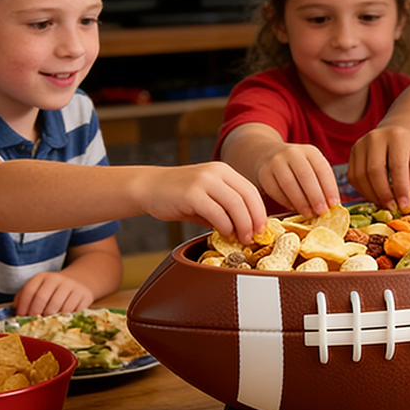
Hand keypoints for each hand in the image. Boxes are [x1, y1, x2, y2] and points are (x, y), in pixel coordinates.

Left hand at [14, 272, 93, 316]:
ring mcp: (73, 286)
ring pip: (57, 307)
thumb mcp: (39, 288)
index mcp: (43, 277)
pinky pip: (72, 311)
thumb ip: (24, 297)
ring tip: (47, 323)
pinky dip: (65, 318)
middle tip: (34, 323)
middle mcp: (58, 279)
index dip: (23, 306)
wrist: (81, 280)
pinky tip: (61, 319)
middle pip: (42, 299)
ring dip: (50, 318)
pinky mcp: (85, 295)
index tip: (21, 317)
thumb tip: (14, 312)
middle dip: (35, 314)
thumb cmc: (54, 289)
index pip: (29, 291)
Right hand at [137, 162, 266, 242]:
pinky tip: (223, 233)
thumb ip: (225, 208)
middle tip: (254, 237)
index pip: (250, 190)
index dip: (259, 211)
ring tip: (241, 239)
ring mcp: (203, 181)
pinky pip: (216, 212)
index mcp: (223, 171)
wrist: (148, 187)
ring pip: (234, 204)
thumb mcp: (207, 196)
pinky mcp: (191, 194)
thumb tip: (246, 229)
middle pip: (246, 197)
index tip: (262, 228)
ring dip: (242, 225)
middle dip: (254, 220)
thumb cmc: (178, 195)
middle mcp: (216, 172)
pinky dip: (224, 226)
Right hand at [252, 143, 339, 218]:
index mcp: (310, 151)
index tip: (334, 204)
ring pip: (289, 184)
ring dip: (301, 202)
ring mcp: (276, 162)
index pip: (322, 169)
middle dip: (315, 196)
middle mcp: (292, 153)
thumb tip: (332, 206)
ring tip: (309, 214)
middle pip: (305, 176)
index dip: (329, 188)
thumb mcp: (312, 167)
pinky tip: (296, 209)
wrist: (268, 155)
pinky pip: (276, 191)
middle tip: (322, 212)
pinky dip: (287, 202)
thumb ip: (322, 183)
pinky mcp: (264, 174)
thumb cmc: (298, 167)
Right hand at [348, 125, 409, 213]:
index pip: (396, 166)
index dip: (400, 189)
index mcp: (396, 136)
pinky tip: (376, 197)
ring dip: (372, 196)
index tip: (405, 207)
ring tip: (386, 205)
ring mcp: (360, 145)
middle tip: (393, 209)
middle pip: (374, 171)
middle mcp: (375, 138)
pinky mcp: (352, 154)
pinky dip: (364, 191)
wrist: (399, 129)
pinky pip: (353, 177)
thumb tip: (407, 201)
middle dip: (384, 195)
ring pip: (360, 176)